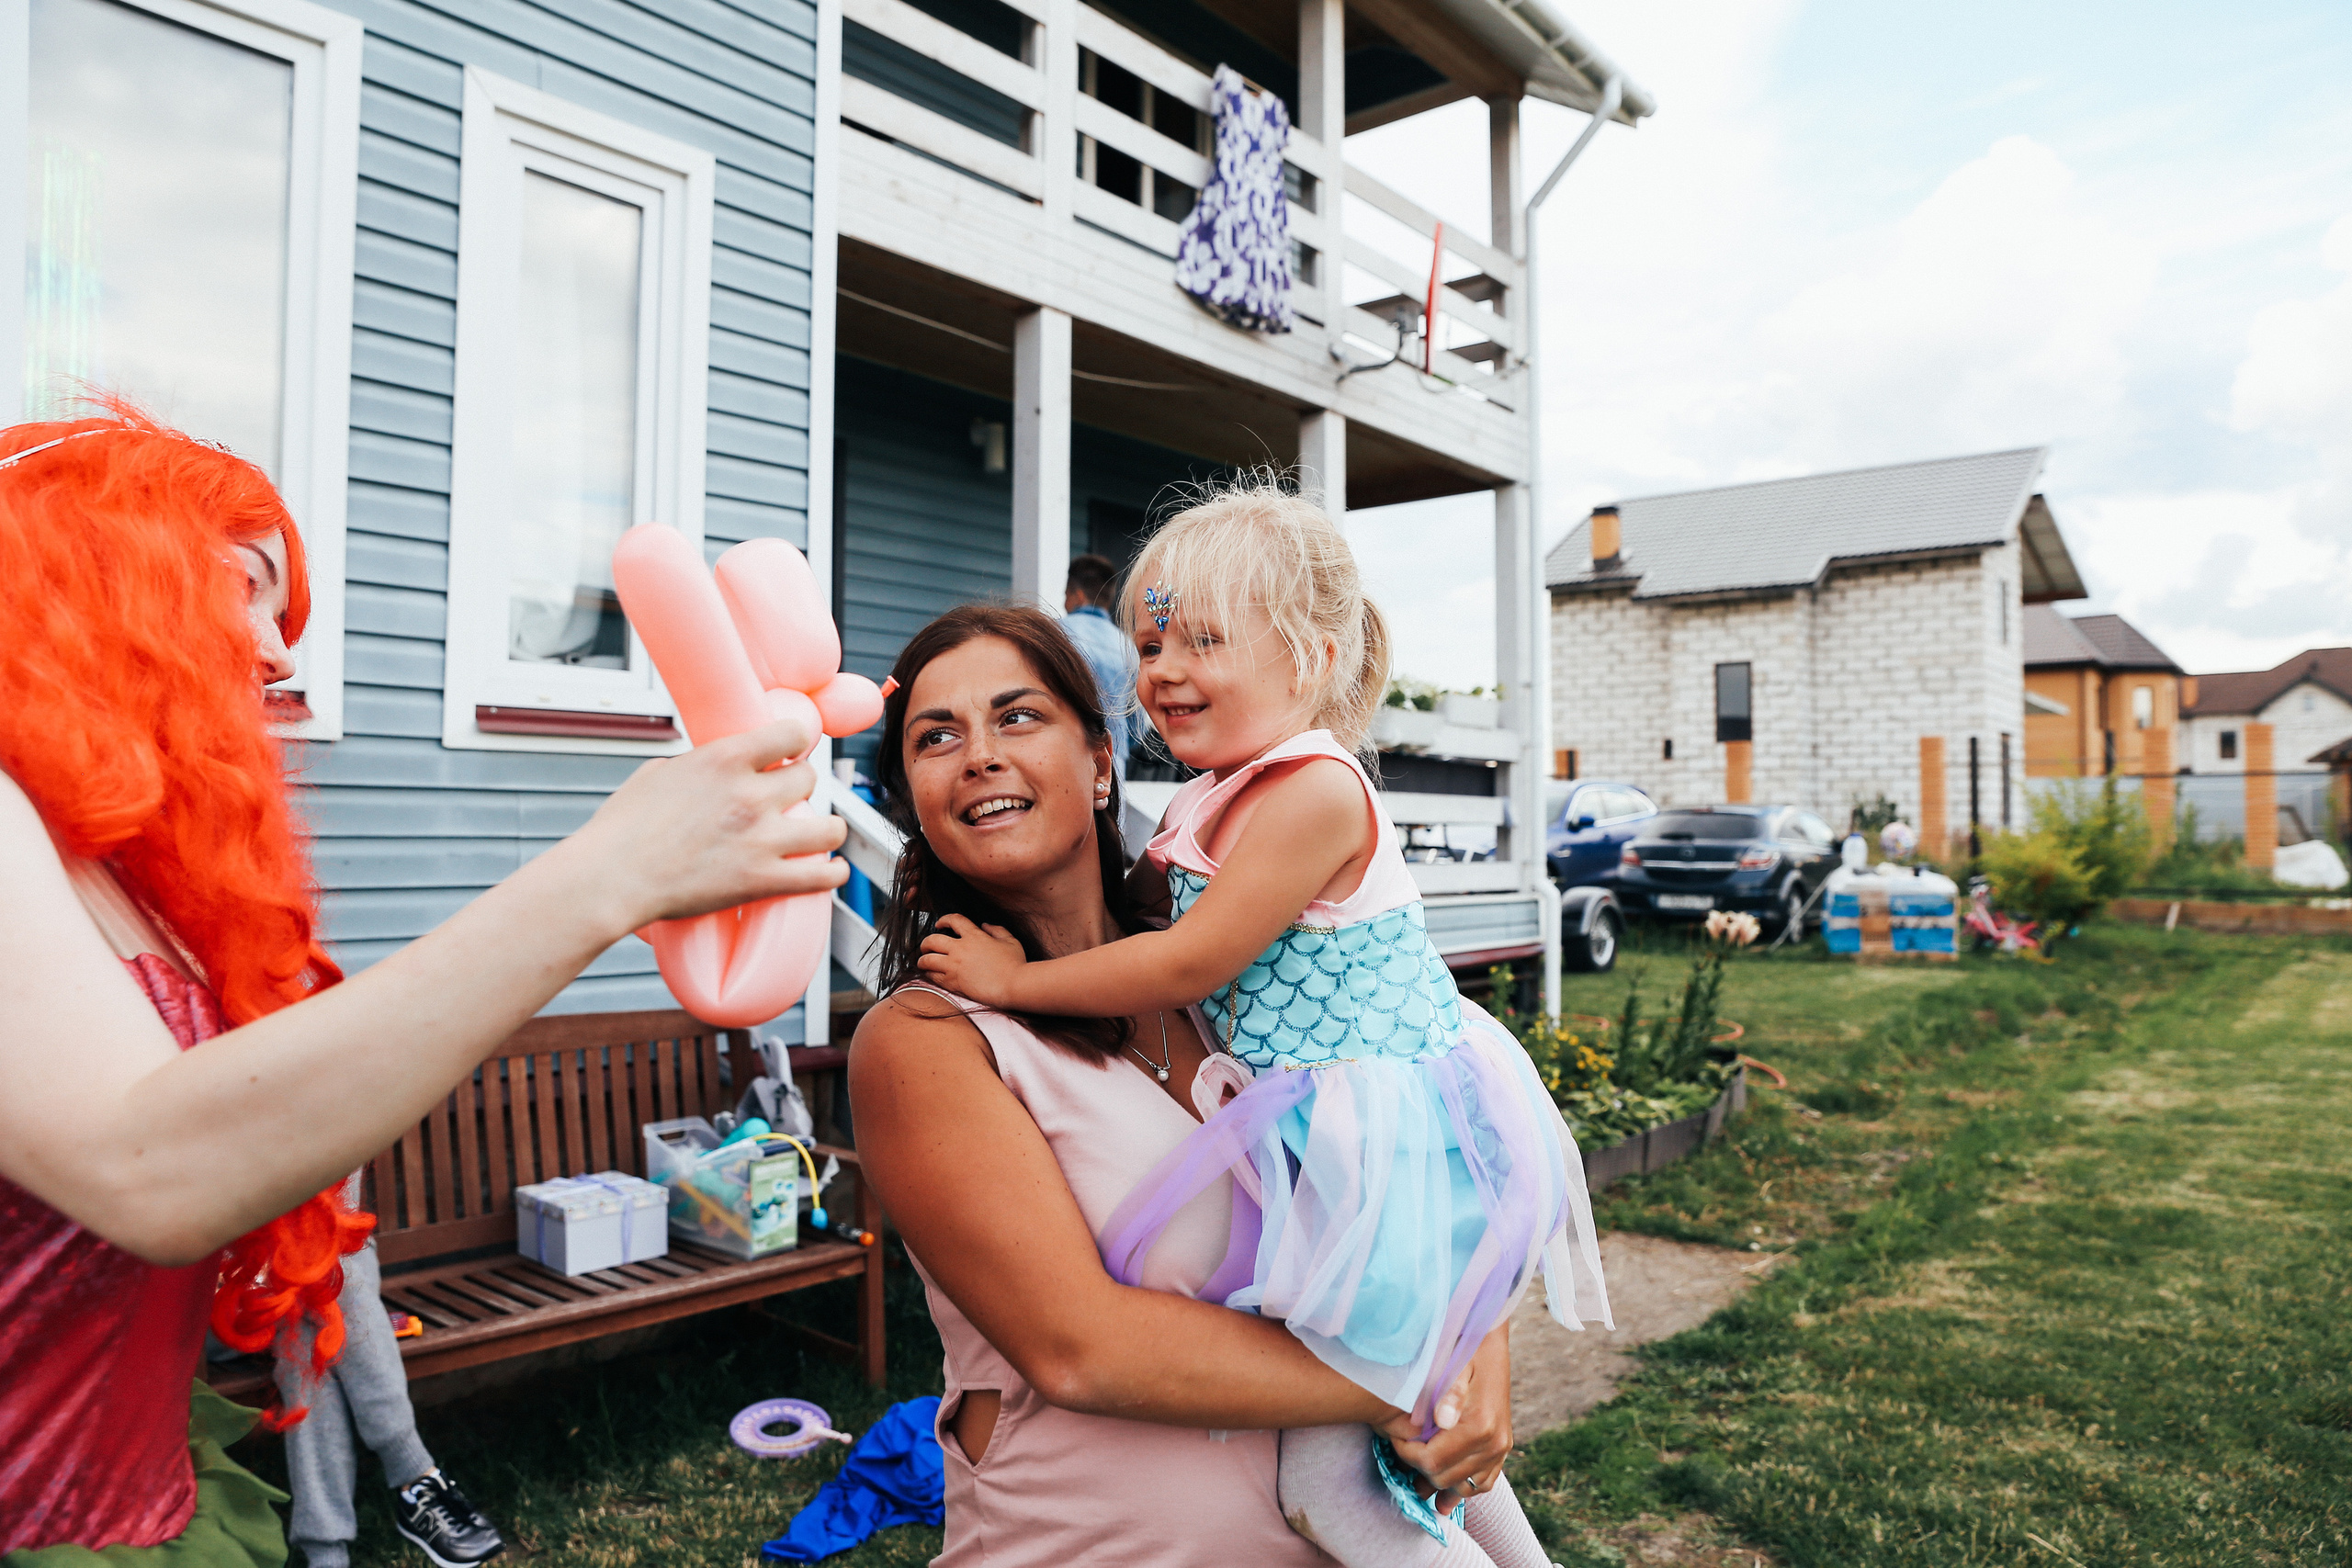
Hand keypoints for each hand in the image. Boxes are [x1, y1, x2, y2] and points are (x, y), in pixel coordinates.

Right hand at [566, 717, 847, 930]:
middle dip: (800, 787)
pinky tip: (834, 869)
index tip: (792, 753)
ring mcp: (761, 839)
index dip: (795, 743)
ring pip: (830, 826)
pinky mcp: (762, 880)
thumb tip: (718, 765)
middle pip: (809, 778)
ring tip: (821, 833)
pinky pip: (822, 877)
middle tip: (790, 799)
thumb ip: (700, 765)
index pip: (792, 733)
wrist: (612, 877)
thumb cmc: (623, 829)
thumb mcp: (659, 773)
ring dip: (827, 828)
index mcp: (725, 759)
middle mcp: (751, 794)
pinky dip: (834, 874)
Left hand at [916, 913, 1030, 1005]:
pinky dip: (928, 975)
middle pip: (932, 940)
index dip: (944, 919)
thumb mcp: (1010, 941)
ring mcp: (955, 966)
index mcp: (974, 936)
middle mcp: (960, 949)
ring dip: (923, 960)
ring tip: (923, 962)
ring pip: (927, 960)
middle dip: (926, 943)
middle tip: (926, 946)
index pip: (953, 920)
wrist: (1013, 985)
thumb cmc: (1016, 965)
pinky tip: (930, 975)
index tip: (940, 924)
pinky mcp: (953, 982)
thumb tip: (986, 925)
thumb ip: (997, 930)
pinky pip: (932, 977)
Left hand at [1379, 1322, 1511, 1511]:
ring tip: (1418, 1482)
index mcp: (1479, 1424)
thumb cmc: (1465, 1348)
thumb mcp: (1455, 1362)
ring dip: (1439, 1485)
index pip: (1433, 1461)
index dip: (1407, 1455)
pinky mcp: (1503, 1449)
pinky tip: (1445, 1490)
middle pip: (1445, 1477)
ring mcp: (1501, 1448)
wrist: (1490, 1340)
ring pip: (1465, 1487)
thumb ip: (1449, 1392)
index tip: (1395, 1438)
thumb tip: (1442, 1421)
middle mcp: (1494, 1442)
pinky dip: (1463, 1487)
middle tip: (1403, 1451)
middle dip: (1419, 1469)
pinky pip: (1484, 1482)